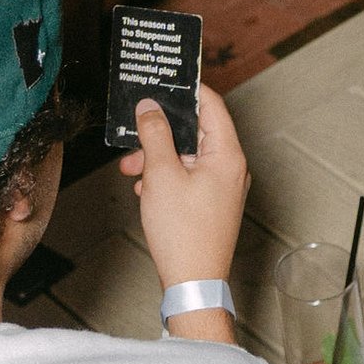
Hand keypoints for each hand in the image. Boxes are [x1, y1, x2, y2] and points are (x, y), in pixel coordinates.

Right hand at [121, 77, 248, 301]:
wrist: (193, 283)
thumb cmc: (183, 235)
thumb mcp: (161, 175)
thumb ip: (155, 135)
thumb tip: (150, 107)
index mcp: (227, 154)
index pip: (212, 105)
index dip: (188, 90)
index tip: (167, 80)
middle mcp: (232, 168)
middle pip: (196, 132)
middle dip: (161, 133)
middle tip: (135, 132)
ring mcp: (224, 188)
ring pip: (188, 157)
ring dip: (158, 158)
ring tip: (132, 170)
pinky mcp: (213, 204)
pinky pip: (189, 178)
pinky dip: (167, 177)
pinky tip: (145, 190)